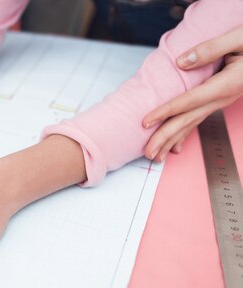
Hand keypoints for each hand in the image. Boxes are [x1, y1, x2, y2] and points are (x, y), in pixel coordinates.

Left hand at [143, 25, 242, 161]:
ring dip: (172, 141)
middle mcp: (223, 97)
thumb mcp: (240, 38)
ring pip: (192, 123)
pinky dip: (184, 135)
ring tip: (155, 156)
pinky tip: (175, 147)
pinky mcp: (220, 99)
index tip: (145, 122)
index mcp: (226, 83)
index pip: (189, 101)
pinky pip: (199, 120)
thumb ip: (211, 49)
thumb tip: (181, 61)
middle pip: (188, 120)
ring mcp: (222, 100)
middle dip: (165, 138)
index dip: (166, 112)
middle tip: (147, 153)